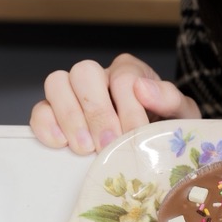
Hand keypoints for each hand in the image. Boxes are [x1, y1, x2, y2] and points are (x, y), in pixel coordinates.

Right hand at [30, 54, 200, 153]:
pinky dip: (46, 125)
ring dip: (69, 117)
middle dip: (96, 112)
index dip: (128, 107)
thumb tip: (142, 89)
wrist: (154, 149)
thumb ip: (170, 99)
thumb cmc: (166, 129)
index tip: (135, 134)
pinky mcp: (55, 114)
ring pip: (57, 83)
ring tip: (84, 148)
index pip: (123, 77)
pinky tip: (61, 144)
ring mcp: (74, 94)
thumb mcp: (181, 115)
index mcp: (130, 72)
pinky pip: (40, 109)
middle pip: (85, 72)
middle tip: (107, 143)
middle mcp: (99, 78)